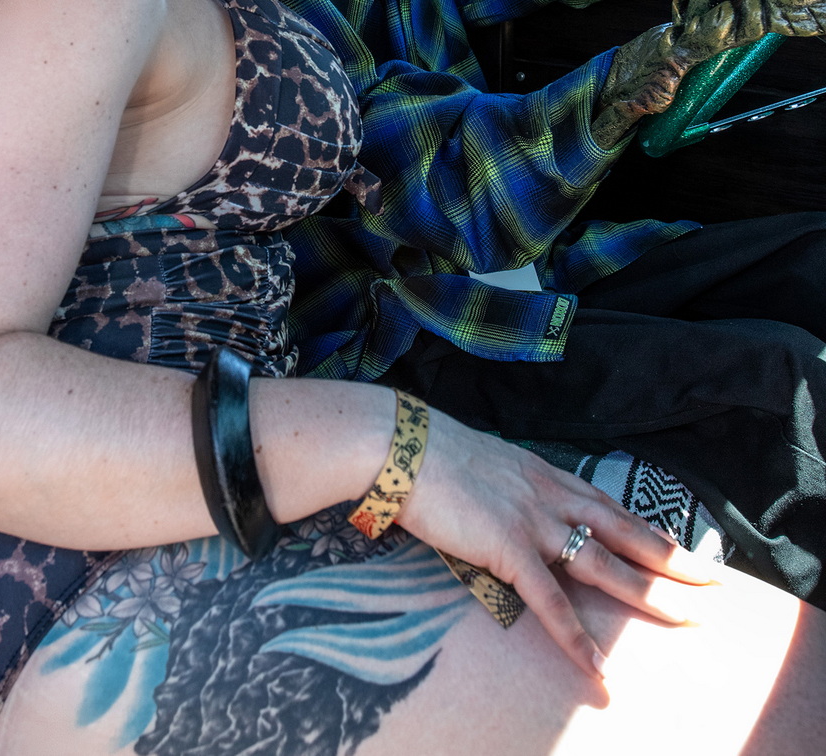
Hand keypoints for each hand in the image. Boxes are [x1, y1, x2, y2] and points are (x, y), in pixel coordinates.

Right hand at [398, 410, 715, 678]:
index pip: (607, 503)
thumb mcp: (481, 462)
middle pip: (623, 530)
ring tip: (684, 618)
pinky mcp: (508, 548)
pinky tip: (598, 665)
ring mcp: (532, 520)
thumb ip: (505, 484)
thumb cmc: (427, 453)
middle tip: (711, 579)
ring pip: (604, 562)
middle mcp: (547, 494)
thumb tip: (507, 502)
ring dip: (648, 593)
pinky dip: (577, 637)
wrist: (400, 446)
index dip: (644, 526)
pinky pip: (550, 602)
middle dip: (670, 557)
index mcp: (541, 473)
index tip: (674, 544)